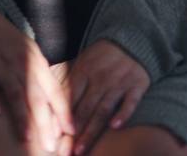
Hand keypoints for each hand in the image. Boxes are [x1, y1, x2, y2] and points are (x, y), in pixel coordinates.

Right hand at [0, 6, 75, 151]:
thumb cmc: (7, 41)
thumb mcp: (29, 54)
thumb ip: (40, 77)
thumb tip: (54, 106)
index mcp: (37, 62)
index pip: (54, 90)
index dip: (63, 111)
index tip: (71, 131)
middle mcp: (22, 64)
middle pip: (37, 97)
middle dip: (46, 124)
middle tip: (51, 146)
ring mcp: (2, 65)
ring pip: (15, 94)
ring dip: (22, 117)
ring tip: (27, 138)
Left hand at [62, 39, 149, 154]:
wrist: (131, 40)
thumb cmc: (101, 57)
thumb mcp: (83, 62)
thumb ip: (69, 82)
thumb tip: (49, 104)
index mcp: (83, 70)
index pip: (70, 96)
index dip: (62, 116)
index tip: (54, 135)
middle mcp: (100, 77)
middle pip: (85, 107)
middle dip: (75, 131)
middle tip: (66, 151)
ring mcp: (119, 82)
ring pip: (103, 109)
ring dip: (92, 129)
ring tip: (82, 147)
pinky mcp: (137, 85)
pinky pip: (130, 102)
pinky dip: (123, 114)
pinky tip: (115, 126)